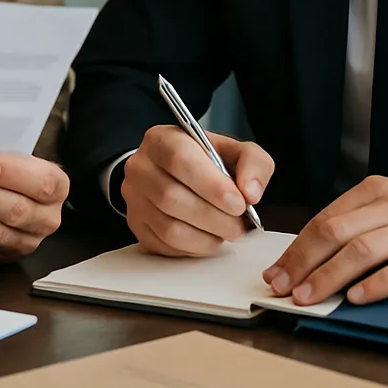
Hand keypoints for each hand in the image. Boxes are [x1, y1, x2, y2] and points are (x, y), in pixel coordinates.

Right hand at [122, 125, 273, 256]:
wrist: (175, 172)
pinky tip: (209, 236)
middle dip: (214, 217)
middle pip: (172, 197)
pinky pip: (167, 246)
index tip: (238, 203)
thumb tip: (251, 192)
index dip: (211, 185)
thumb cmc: (205, 161)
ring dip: (207, 236)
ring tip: (227, 230)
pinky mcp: (138, 226)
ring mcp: (135, 199)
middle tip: (239, 224)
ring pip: (169, 227)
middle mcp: (141, 167)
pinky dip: (196, 247)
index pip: (180, 159)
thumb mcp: (233, 150)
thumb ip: (252, 162)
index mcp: (161, 140)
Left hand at [262, 176, 387, 305]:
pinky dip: (377, 284)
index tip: (276, 269)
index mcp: (376, 190)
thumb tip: (316, 250)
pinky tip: (357, 297)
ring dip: (330, 276)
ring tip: (309, 297)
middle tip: (281, 286)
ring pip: (362, 250)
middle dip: (302, 262)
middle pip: (336, 232)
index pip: (325, 219)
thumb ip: (361, 220)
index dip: (296, 247)